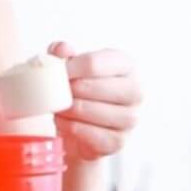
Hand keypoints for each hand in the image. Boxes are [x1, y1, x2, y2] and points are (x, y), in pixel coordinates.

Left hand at [47, 42, 142, 162]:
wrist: (83, 127)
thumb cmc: (81, 90)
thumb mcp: (71, 67)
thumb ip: (64, 53)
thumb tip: (61, 49)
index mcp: (125, 64)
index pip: (94, 63)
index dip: (70, 68)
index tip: (56, 74)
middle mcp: (135, 90)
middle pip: (94, 87)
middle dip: (70, 90)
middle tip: (56, 93)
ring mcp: (131, 118)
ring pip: (93, 111)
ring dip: (70, 110)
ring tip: (59, 107)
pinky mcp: (119, 141)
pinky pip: (92, 134)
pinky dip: (73, 128)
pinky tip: (65, 122)